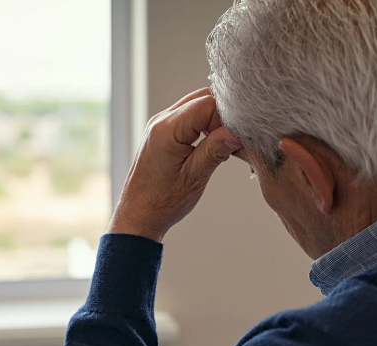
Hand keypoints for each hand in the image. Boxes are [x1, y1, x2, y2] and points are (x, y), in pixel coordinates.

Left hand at [108, 88, 242, 242]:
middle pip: (202, 98)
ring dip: (214, 120)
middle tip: (233, 140)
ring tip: (222, 145)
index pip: (207, 104)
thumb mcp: (195, 177)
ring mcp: (159, 125)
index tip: (236, 137)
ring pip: (196, 105)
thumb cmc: (162, 202)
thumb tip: (237, 130)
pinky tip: (211, 145)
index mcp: (167, 129)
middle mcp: (160, 121)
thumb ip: (216, 149)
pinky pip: (188, 117)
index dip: (227, 117)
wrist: (138, 216)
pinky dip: (204, 125)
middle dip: (223, 115)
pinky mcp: (161, 132)